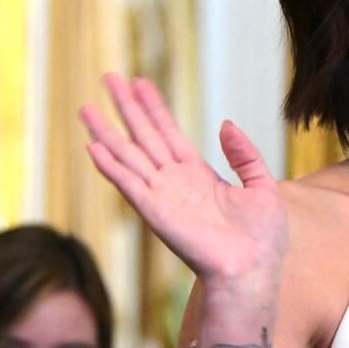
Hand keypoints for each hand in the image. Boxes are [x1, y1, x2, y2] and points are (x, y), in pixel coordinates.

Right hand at [79, 73, 288, 286]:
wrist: (255, 269)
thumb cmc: (262, 238)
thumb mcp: (262, 184)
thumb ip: (244, 154)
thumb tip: (225, 124)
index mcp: (198, 175)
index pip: (169, 133)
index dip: (154, 108)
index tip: (140, 82)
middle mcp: (175, 182)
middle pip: (143, 136)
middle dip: (126, 107)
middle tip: (108, 77)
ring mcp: (163, 196)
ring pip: (128, 156)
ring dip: (106, 132)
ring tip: (86, 107)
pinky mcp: (156, 212)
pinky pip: (129, 184)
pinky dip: (110, 166)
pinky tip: (92, 146)